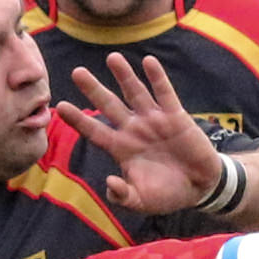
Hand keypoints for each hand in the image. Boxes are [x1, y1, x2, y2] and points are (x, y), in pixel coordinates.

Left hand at [54, 54, 221, 214]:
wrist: (199, 188)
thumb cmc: (167, 194)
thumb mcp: (141, 201)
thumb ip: (123, 196)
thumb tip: (108, 181)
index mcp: (121, 149)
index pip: (94, 131)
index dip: (78, 119)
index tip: (60, 107)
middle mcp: (134, 130)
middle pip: (109, 105)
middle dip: (94, 89)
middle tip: (76, 72)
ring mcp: (154, 120)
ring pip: (135, 93)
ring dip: (124, 75)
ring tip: (112, 57)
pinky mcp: (176, 116)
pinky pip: (165, 93)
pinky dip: (157, 78)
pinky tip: (148, 61)